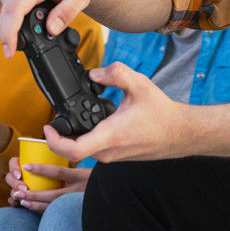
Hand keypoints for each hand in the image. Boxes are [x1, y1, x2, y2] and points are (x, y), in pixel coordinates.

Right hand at [0, 0, 95, 57]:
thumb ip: (67, 12)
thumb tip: (51, 30)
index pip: (14, 11)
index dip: (9, 34)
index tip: (9, 53)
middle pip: (6, 16)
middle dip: (12, 37)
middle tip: (32, 46)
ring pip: (5, 14)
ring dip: (15, 27)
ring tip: (40, 24)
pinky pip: (6, 8)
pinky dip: (15, 18)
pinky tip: (31, 18)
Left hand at [5, 155, 90, 213]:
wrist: (110, 195)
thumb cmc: (97, 180)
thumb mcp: (87, 170)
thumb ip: (72, 167)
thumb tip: (53, 153)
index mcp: (81, 176)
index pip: (58, 172)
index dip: (41, 169)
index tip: (26, 166)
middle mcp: (79, 192)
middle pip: (52, 195)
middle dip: (33, 194)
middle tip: (18, 191)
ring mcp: (77, 204)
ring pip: (53, 207)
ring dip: (36, 205)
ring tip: (22, 201)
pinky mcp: (75, 212)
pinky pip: (56, 213)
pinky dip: (43, 212)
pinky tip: (33, 209)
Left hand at [44, 62, 188, 163]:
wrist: (181, 133)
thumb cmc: (162, 113)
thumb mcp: (140, 84)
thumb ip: (115, 73)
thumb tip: (94, 74)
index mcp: (109, 137)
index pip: (72, 150)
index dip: (53, 140)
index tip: (48, 126)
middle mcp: (108, 152)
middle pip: (73, 150)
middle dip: (62, 134)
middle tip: (57, 117)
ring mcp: (112, 156)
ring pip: (84, 149)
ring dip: (76, 135)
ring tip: (78, 115)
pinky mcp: (117, 156)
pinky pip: (95, 149)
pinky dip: (89, 136)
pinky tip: (96, 120)